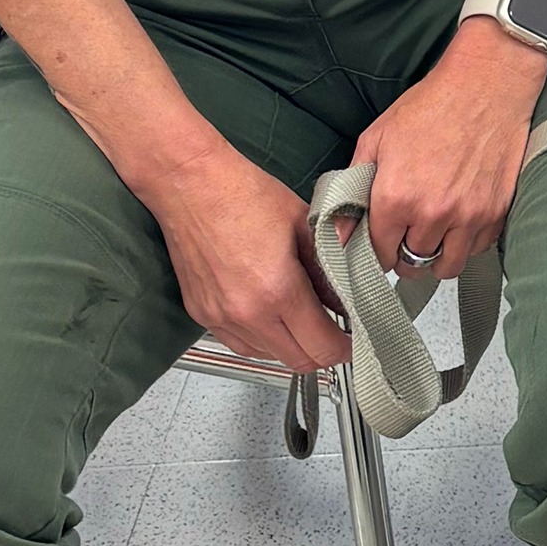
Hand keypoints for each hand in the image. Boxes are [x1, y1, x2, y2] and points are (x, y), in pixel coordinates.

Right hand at [144, 140, 352, 372]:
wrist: (190, 184)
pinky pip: (239, 344)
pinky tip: (273, 317)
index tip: (356, 339)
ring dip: (291, 347)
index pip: (322, 346)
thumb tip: (346, 298)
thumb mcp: (305, 226)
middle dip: (323, 352)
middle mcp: (246, 313)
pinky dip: (262, 340)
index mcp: (277, 291)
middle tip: (338, 333)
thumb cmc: (244, 193)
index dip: (346, 348)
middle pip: (297, 361)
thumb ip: (329, 269)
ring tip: (306, 321)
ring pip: (267, 356)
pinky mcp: (201, 314)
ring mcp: (220, 318)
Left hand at [352, 22, 546, 280]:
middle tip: (405, 236)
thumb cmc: (433, 105)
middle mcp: (433, 214)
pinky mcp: (497, 212)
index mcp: (396, 197)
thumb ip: (352, 188)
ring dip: (436, 256)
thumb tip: (338, 232)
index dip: (375, 249)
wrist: (487, 84)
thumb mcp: (377, 138)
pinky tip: (460, 219)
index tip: (379, 241)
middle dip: (404, 254)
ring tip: (433, 235)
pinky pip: (478, 249)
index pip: (378, 254)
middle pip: (412, 264)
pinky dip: (467, 242)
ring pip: (447, 266)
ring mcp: (469, 216)